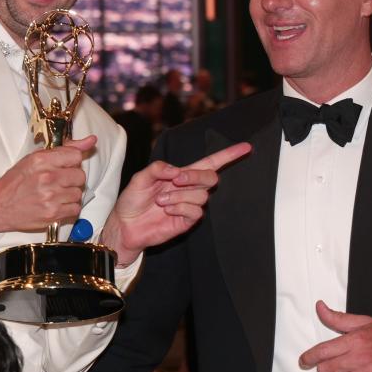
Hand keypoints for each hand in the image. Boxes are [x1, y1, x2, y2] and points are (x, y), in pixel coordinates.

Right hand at [0, 135, 95, 236]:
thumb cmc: (17, 182)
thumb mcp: (35, 159)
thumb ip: (64, 149)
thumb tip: (91, 140)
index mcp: (41, 160)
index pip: (76, 156)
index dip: (72, 162)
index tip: (64, 167)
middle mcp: (47, 177)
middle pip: (80, 175)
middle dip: (72, 179)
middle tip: (59, 182)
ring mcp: (51, 197)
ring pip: (78, 193)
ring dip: (70, 194)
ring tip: (55, 194)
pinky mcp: (53, 214)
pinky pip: (75, 209)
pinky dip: (68, 208)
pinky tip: (56, 204)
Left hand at [100, 142, 251, 266]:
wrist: (125, 224)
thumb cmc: (133, 200)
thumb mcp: (141, 178)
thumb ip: (158, 169)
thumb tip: (177, 170)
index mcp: (181, 174)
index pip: (211, 163)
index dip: (229, 155)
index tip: (246, 147)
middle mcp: (189, 189)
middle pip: (210, 177)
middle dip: (195, 176)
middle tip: (176, 179)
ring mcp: (189, 205)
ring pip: (201, 195)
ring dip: (179, 195)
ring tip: (161, 200)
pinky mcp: (187, 221)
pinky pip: (196, 211)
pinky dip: (180, 207)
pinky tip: (167, 210)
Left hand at [298, 300, 371, 371]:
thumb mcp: (364, 323)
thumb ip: (338, 318)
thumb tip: (319, 307)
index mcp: (355, 340)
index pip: (322, 351)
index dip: (309, 358)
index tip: (304, 361)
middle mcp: (360, 359)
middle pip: (326, 371)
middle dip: (325, 370)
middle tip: (333, 367)